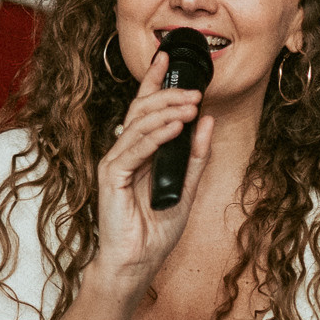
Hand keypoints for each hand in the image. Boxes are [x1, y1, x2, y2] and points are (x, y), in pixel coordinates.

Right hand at [85, 44, 214, 301]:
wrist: (137, 262)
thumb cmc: (155, 231)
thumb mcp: (187, 188)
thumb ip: (196, 155)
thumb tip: (207, 122)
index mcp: (139, 152)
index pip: (146, 109)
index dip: (154, 81)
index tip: (167, 56)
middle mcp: (124, 152)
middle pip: (142, 111)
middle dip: (168, 95)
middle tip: (195, 91)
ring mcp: (115, 162)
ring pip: (139, 125)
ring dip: (167, 112)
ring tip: (191, 105)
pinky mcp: (111, 176)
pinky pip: (134, 148)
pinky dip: (156, 135)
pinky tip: (175, 127)